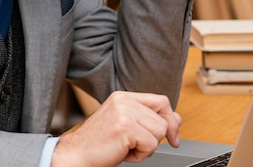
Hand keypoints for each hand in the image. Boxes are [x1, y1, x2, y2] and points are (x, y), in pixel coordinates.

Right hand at [51, 91, 181, 166]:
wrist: (75, 156)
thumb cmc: (98, 145)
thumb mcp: (126, 126)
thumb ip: (148, 119)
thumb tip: (176, 119)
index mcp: (122, 96)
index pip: (161, 101)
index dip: (169, 120)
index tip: (172, 137)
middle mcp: (123, 100)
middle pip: (163, 118)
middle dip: (155, 138)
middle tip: (136, 146)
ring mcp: (124, 112)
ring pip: (159, 132)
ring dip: (146, 147)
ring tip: (125, 148)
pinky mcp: (126, 127)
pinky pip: (151, 144)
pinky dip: (140, 155)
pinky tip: (123, 153)